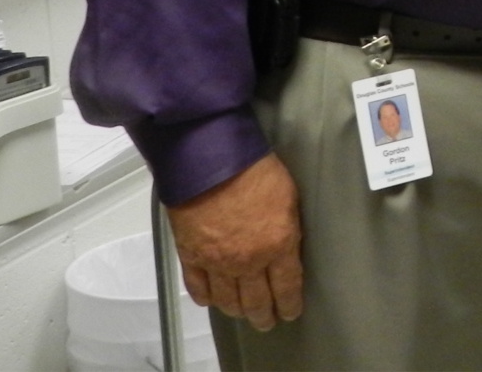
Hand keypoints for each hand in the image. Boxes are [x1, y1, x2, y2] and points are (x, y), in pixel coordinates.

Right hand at [167, 153, 302, 331]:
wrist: (211, 160)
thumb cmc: (255, 169)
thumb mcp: (288, 195)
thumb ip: (287, 227)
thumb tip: (285, 245)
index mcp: (278, 245)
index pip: (287, 286)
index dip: (289, 304)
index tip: (290, 312)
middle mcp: (248, 262)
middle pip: (257, 301)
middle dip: (264, 315)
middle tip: (267, 321)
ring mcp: (217, 263)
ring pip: (228, 301)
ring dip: (237, 310)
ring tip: (242, 313)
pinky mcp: (191, 257)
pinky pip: (198, 288)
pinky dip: (206, 298)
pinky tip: (212, 300)